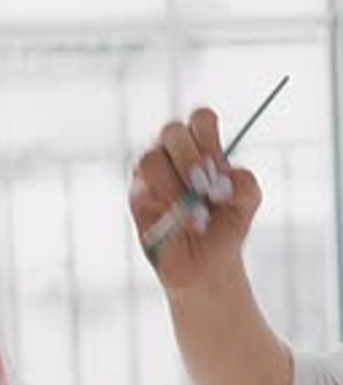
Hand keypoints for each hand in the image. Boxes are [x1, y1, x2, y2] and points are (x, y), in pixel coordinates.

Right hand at [129, 108, 261, 293]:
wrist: (207, 264)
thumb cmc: (226, 226)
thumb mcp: (247, 204)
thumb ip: (245, 184)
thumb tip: (223, 179)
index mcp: (202, 146)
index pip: (200, 119)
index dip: (207, 136)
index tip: (218, 169)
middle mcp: (174, 153)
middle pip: (172, 131)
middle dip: (189, 158)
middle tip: (204, 188)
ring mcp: (152, 173)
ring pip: (151, 159)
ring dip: (175, 187)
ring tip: (198, 217)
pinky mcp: (138, 196)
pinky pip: (143, 189)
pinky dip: (166, 207)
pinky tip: (183, 225)